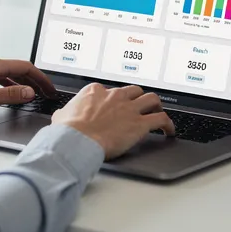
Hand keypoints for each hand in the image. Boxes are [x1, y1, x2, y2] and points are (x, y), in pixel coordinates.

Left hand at [0, 57, 55, 115]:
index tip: (49, 88)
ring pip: (7, 72)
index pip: (25, 67)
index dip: (41, 78)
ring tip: (30, 93)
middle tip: (45, 91)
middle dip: (34, 80)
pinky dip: (7, 84)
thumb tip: (29, 92)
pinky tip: (7, 92)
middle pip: (17, 68)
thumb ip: (10, 96)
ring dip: (21, 82)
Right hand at [52, 84, 175, 158]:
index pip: (110, 90)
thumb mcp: (61, 115)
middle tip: (140, 107)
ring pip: (152, 99)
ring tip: (158, 112)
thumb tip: (62, 115)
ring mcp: (129, 109)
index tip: (116, 106)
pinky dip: (168, 124)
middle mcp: (115, 96)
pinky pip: (161, 119)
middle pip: (134, 91)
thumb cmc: (68, 131)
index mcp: (96, 91)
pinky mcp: (139, 124)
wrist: (77, 140)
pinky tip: (169, 130)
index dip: (115, 99)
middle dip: (138, 98)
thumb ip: (66, 112)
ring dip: (156, 106)